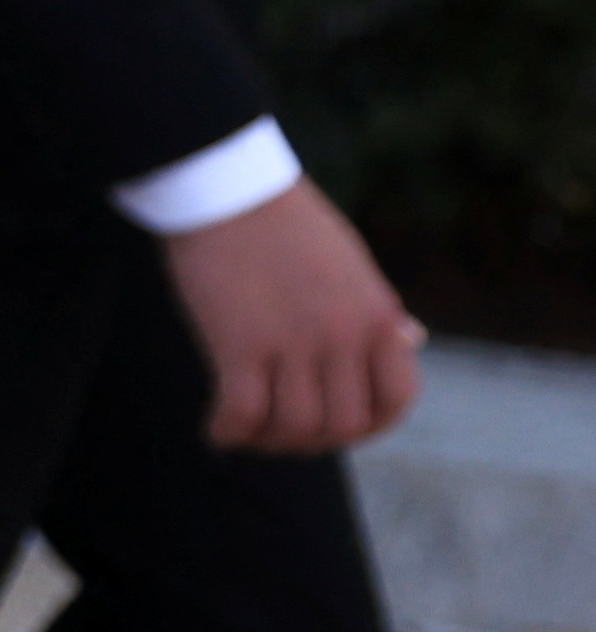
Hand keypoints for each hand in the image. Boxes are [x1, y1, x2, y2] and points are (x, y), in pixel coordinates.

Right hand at [164, 179, 424, 458]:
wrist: (228, 188)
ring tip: (247, 432)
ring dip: (269, 443)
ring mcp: (293, 341)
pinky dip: (228, 433)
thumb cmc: (285, 223)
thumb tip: (413, 342)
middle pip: (342, 425)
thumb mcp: (352, 264)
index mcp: (376, 315)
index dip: (371, 427)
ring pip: (294, 427)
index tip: (338, 427)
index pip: (397, 399)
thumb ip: (379, 310)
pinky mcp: (239, 343)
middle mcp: (343, 335)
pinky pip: (242, 413)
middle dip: (312, 442)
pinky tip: (217, 430)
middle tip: (281, 435)